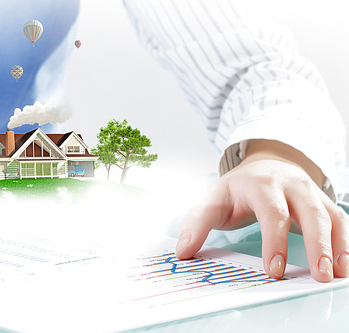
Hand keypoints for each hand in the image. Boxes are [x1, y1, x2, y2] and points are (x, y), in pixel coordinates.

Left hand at [175, 139, 348, 281]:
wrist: (264, 165)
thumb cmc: (236, 189)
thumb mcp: (211, 199)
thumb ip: (196, 223)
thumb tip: (183, 251)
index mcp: (260, 184)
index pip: (272, 212)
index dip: (275, 240)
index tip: (275, 270)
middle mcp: (291, 185)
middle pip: (310, 213)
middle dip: (317, 245)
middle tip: (319, 275)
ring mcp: (310, 193)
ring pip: (331, 216)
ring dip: (338, 246)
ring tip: (337, 275)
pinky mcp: (323, 203)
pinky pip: (341, 221)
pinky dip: (346, 243)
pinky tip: (344, 266)